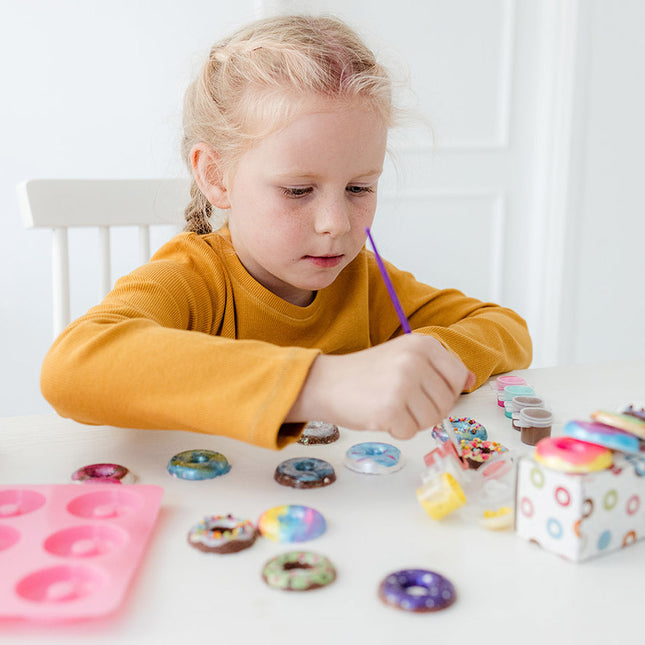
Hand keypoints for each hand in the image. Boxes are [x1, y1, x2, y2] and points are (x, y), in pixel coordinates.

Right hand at [288, 334, 474, 438]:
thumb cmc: (366, 373)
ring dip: (411, 421)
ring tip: (388, 405)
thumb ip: (437, 367)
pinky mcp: (391, 409)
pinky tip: (378, 414)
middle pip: (445, 403)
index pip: (458, 377)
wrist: (326, 382)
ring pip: (431, 420)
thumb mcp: (403, 357)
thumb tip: (470, 379)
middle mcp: (415, 360)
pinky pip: (410, 432)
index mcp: (422, 344)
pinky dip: (396, 430)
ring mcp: (404, 384)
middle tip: (399, 399)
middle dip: (425, 409)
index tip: (421, 390)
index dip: (443, 391)